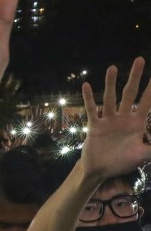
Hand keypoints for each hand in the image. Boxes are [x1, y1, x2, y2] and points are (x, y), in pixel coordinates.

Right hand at [78, 58, 150, 180]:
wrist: (101, 170)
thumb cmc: (122, 162)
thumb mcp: (143, 155)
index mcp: (136, 123)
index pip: (147, 103)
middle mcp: (123, 117)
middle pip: (130, 93)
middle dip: (135, 77)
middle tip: (140, 60)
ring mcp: (108, 120)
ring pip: (110, 98)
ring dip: (111, 83)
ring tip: (113, 67)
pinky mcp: (95, 125)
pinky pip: (91, 109)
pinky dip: (88, 98)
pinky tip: (86, 86)